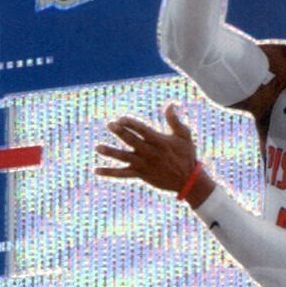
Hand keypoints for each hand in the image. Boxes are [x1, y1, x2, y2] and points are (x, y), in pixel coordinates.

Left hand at [95, 104, 213, 205]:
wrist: (188, 181)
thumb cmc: (186, 155)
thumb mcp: (185, 137)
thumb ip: (175, 121)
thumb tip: (171, 105)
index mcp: (160, 142)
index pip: (143, 131)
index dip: (131, 124)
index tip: (121, 119)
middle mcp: (151, 153)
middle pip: (133, 142)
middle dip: (121, 133)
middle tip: (110, 125)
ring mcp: (144, 165)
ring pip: (125, 158)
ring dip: (111, 153)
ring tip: (98, 148)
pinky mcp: (141, 175)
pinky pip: (123, 174)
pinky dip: (110, 172)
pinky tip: (97, 170)